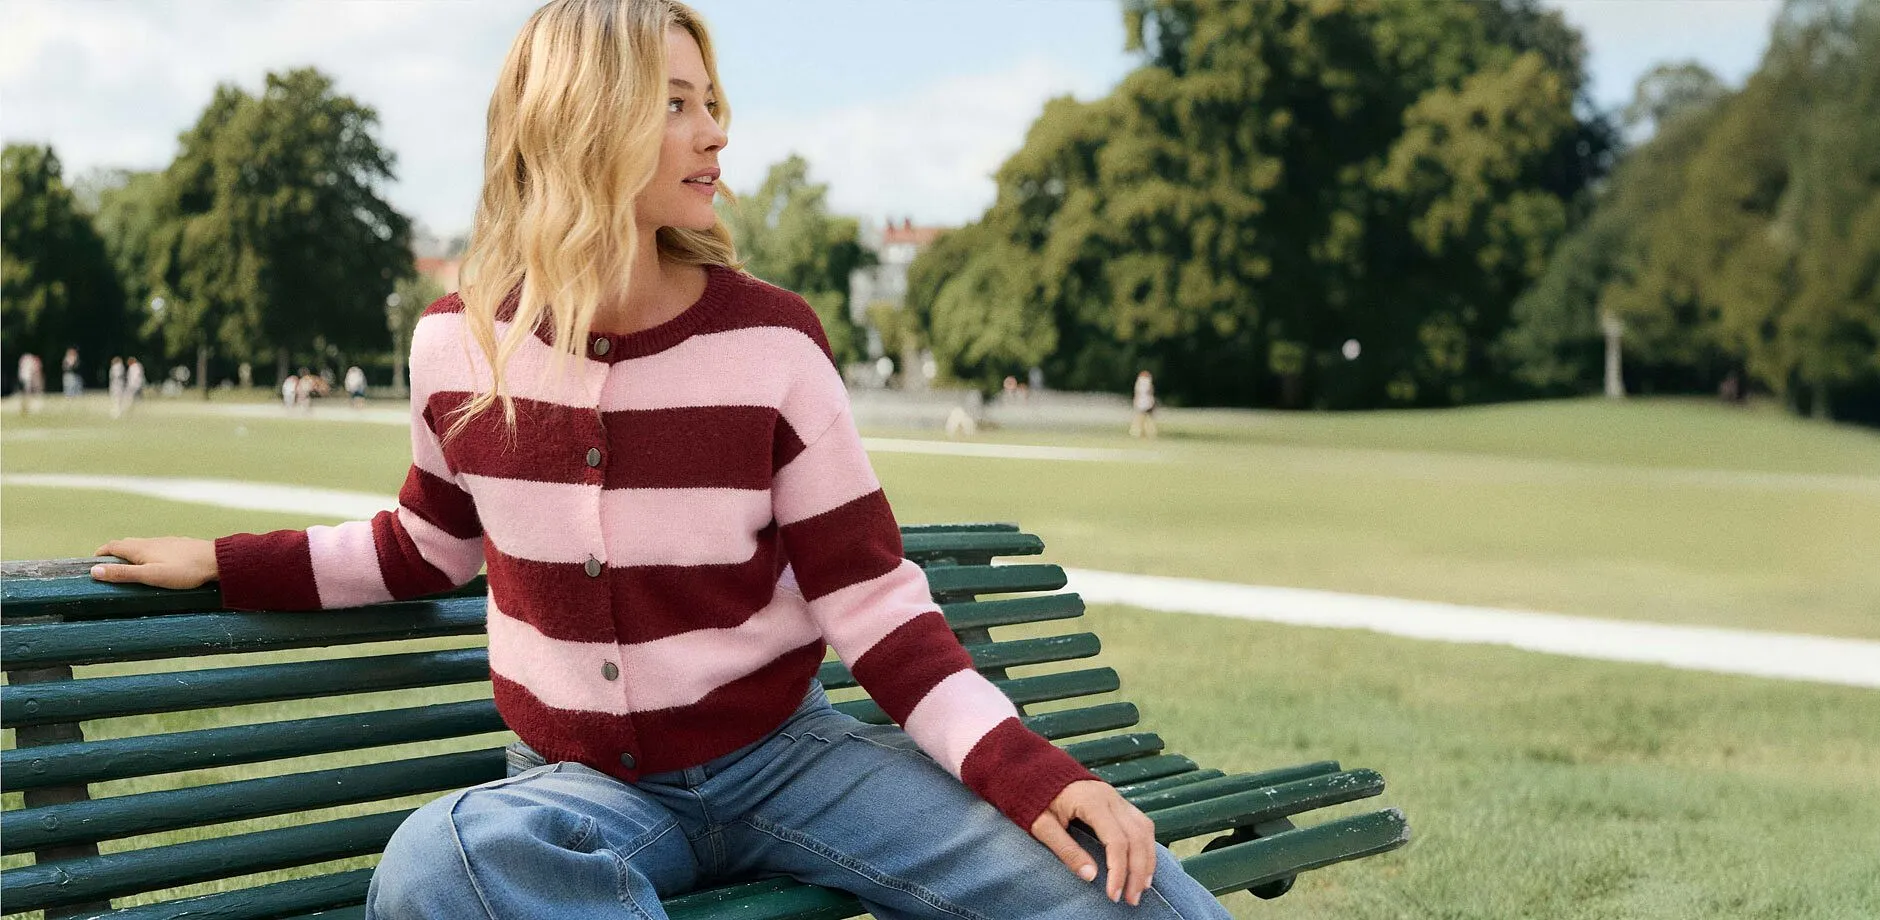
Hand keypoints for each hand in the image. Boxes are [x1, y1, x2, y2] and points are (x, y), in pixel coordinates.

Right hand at [91, 537, 218, 588]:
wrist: (216, 560)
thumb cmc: (183, 570)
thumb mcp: (150, 575)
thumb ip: (123, 574)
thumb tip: (94, 571)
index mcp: (140, 548)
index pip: (112, 546)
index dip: (100, 554)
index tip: (93, 564)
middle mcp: (150, 541)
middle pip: (126, 544)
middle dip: (113, 554)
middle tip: (108, 567)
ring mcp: (165, 542)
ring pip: (142, 545)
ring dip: (130, 554)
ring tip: (129, 567)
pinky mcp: (178, 546)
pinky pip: (156, 548)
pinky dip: (147, 554)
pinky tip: (155, 563)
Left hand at [1029, 779, 1158, 906]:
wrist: (1035, 770)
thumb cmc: (1035, 798)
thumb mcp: (1042, 825)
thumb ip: (1066, 850)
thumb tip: (1090, 876)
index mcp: (1092, 801)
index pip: (1116, 841)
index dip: (1118, 871)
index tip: (1113, 895)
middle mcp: (1111, 797)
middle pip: (1137, 837)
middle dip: (1138, 871)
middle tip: (1131, 899)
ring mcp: (1117, 798)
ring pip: (1144, 830)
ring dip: (1147, 860)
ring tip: (1142, 887)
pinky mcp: (1118, 802)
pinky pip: (1141, 824)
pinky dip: (1145, 846)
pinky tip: (1142, 865)